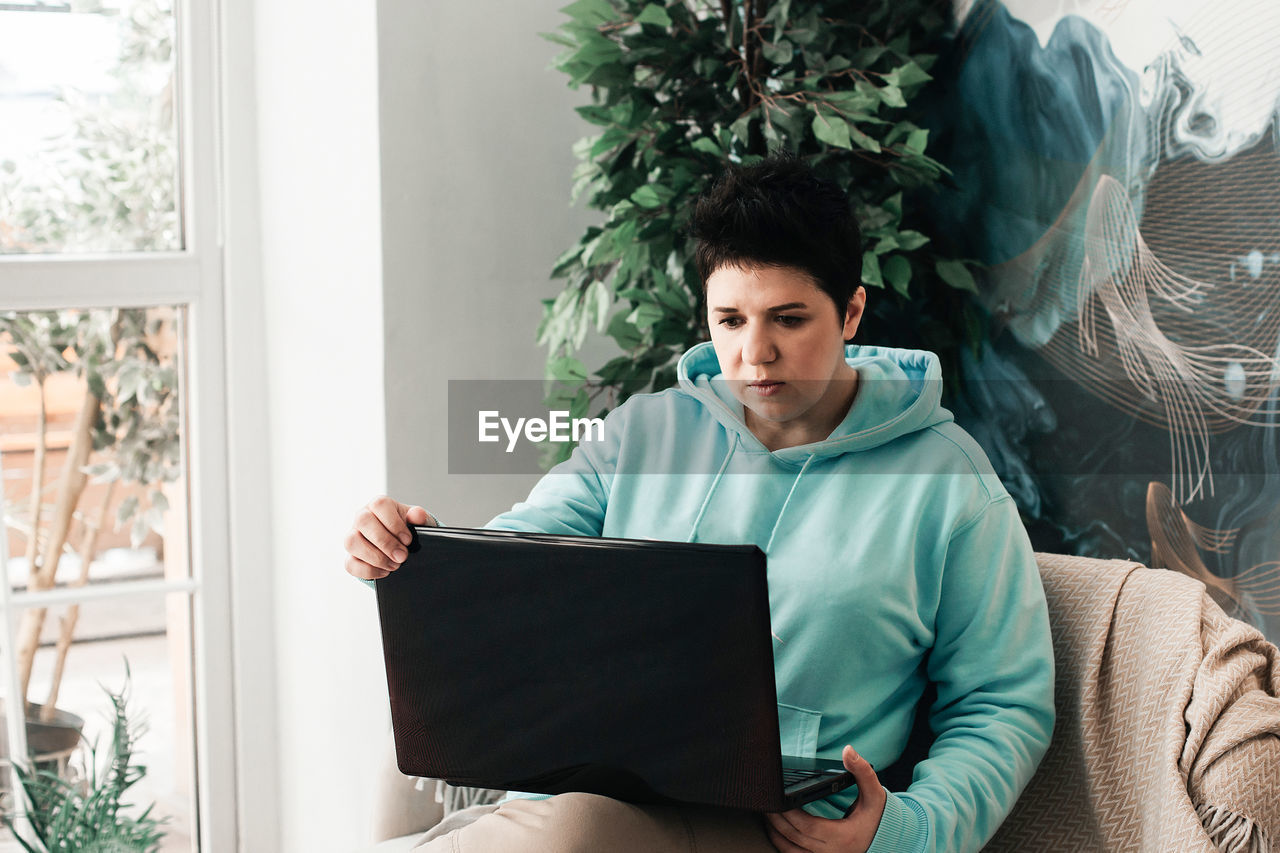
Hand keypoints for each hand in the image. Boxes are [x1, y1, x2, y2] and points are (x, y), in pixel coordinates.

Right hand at [344, 495, 435, 579]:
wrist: (403, 548)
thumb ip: (420, 518)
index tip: (407, 540)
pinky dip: (369, 571)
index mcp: (379, 504)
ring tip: (394, 565)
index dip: (394, 524)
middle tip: (402, 556)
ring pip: (352, 542)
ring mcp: (353, 536)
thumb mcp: (419, 523)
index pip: (380, 505)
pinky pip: (350, 564)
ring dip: (375, 557)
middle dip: (385, 543)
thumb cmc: (408, 531)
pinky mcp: (351, 556)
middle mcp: (362, 517)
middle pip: (363, 522)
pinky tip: (385, 571)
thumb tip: (417, 514)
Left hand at [765, 746, 885, 852]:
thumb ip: (862, 771)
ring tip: (766, 812)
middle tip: (765, 801)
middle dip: (775, 819)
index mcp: (843, 837)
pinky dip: (781, 843)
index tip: (778, 799)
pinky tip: (775, 828)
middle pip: (793, 837)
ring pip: (789, 850)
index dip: (790, 813)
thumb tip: (848, 751)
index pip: (808, 826)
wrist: (885, 841)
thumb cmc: (877, 817)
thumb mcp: (874, 793)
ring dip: (774, 832)